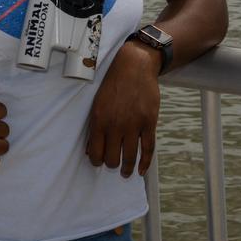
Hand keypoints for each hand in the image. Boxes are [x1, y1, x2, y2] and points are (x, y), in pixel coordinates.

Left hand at [87, 40, 160, 176]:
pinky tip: (141, 170)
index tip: (100, 162)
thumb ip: (94, 127)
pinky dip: (145, 163)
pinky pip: (148, 148)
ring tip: (126, 173)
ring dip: (127, 169)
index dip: (97, 161)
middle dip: (112, 165)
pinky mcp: (149, 122)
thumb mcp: (97, 104)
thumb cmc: (113, 85)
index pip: (96, 152)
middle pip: (112, 158)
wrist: (134, 67)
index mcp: (99, 120)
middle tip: (114, 164)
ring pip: (130, 156)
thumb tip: (91, 151)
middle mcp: (115, 124)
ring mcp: (134, 124)